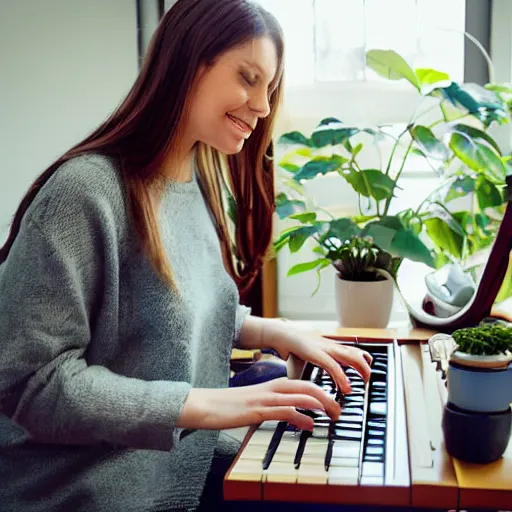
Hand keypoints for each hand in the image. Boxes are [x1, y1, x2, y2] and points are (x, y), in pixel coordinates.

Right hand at [177, 378, 340, 431]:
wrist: (208, 404)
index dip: (321, 390)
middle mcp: (272, 388)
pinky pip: (285, 411)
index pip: (303, 383)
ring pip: (301, 396)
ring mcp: (266, 398)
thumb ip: (275, 406)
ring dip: (320, 405)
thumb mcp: (257, 402)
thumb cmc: (231, 405)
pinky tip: (309, 425)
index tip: (333, 400)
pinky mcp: (259, 410)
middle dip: (327, 396)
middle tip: (339, 408)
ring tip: (333, 414)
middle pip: (307, 386)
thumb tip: (292, 415)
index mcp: (273, 385)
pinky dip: (301, 417)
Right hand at [268, 324, 372, 393]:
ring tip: (364, 382)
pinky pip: (333, 366)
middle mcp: (331, 346)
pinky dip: (342, 377)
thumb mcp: (308, 357)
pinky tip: (346, 388)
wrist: (280, 334)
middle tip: (367, 380)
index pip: (353, 350)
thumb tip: (313, 382)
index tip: (365, 373)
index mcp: (330, 347)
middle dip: (366, 366)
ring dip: (361, 369)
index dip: (363, 360)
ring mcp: (325, 348)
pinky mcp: (317, 353)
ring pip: (352, 356)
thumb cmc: (292, 347)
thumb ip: (314, 368)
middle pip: (357, 352)